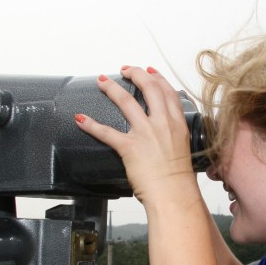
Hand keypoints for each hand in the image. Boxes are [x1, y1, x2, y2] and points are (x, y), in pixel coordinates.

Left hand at [74, 66, 198, 206]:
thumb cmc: (179, 180)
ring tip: (102, 82)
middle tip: (125, 70)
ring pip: (126, 101)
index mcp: (177, 124)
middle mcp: (162, 123)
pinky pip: (106, 132)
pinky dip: (91, 124)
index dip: (157, 77)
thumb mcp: (184, 150)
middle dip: (135, 74)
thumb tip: (167, 138)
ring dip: (112, 88)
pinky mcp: (129, 147)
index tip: (149, 71)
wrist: (174, 194)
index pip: (168, 92)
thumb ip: (174, 138)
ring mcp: (145, 133)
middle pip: (148, 87)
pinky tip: (81, 118)